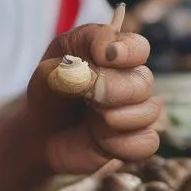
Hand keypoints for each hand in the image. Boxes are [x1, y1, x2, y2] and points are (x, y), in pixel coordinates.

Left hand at [25, 23, 161, 174]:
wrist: (40, 132)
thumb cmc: (50, 94)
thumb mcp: (49, 71)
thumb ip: (72, 61)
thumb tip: (100, 60)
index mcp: (112, 53)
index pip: (137, 47)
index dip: (127, 51)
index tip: (106, 56)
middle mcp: (131, 78)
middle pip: (143, 81)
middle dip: (113, 89)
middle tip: (88, 96)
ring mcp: (138, 109)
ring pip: (150, 111)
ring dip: (115, 117)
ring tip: (89, 118)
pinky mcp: (137, 139)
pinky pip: (146, 142)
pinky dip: (120, 143)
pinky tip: (98, 140)